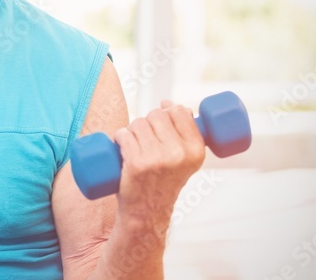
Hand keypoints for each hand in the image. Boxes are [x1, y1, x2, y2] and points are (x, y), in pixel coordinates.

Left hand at [112, 100, 205, 227]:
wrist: (147, 212)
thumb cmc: (164, 181)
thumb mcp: (184, 159)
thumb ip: (183, 132)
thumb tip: (168, 103)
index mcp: (196, 151)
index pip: (180, 112)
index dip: (167, 111)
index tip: (161, 123)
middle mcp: (179, 154)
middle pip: (157, 115)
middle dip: (147, 122)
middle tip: (145, 140)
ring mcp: (157, 159)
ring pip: (138, 123)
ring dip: (132, 130)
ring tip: (135, 146)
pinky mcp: (136, 163)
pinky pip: (123, 134)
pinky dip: (119, 137)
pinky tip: (121, 147)